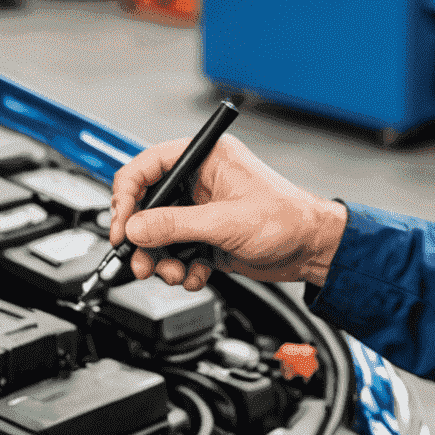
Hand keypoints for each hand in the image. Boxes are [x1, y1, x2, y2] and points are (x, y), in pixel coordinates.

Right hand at [110, 132, 347, 289]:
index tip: (122, 224)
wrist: (313, 250)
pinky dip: (181, 269)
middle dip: (143, 237)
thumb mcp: (225, 221)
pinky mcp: (207, 238)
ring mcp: (202, 212)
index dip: (128, 194)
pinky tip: (195, 276)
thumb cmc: (287, 219)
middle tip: (139, 258)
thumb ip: (176, 225)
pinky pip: (178, 252)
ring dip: (161, 258)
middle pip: (149, 205)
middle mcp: (200, 182)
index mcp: (205, 159)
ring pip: (160, 234)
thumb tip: (137, 227)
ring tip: (172, 273)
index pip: (149, 166)